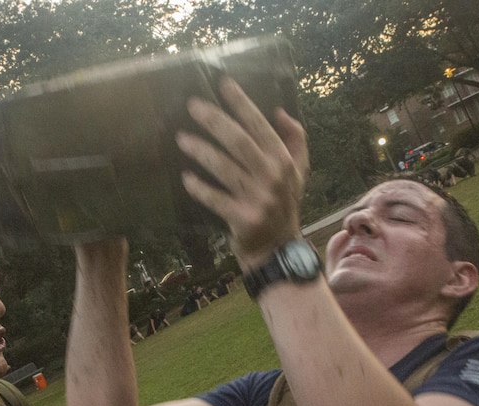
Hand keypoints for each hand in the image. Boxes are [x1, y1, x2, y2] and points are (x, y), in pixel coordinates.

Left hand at [177, 77, 308, 264]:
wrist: (278, 249)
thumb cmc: (283, 205)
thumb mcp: (298, 172)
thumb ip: (294, 140)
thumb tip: (279, 111)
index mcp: (284, 160)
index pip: (260, 125)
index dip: (241, 103)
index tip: (222, 83)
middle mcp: (273, 177)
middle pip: (239, 141)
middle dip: (214, 120)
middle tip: (191, 105)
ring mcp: (258, 199)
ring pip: (224, 167)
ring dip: (200, 150)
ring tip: (180, 138)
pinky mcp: (242, 218)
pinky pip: (215, 199)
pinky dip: (199, 188)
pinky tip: (186, 177)